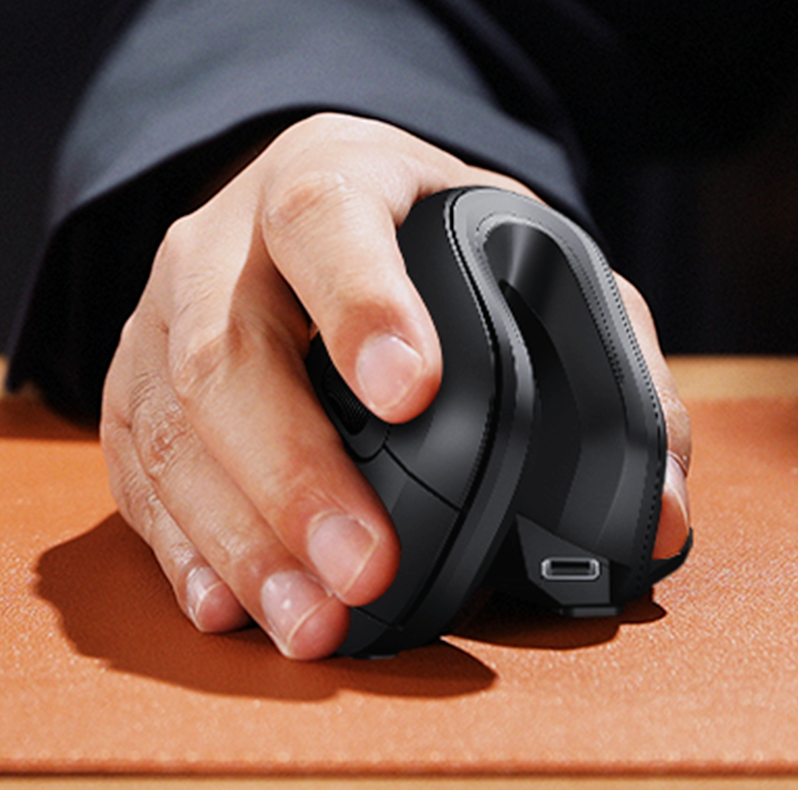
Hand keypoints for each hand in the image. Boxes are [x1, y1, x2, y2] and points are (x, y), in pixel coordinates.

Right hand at [100, 113, 690, 658]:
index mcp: (336, 176)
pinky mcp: (136, 386)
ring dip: (243, 537)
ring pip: (172, 425)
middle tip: (370, 565)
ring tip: (314, 621)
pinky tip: (233, 606)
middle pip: (229, 348)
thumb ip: (613, 365)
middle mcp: (228, 239)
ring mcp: (167, 313)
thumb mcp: (533, 258)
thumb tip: (660, 508)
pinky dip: (184, 547)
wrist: (321, 207)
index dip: (363, 304)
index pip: (327, 220)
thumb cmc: (435, 242)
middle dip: (297, 472)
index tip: (412, 391)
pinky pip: (138, 471)